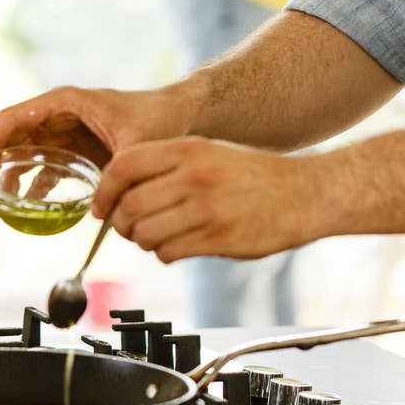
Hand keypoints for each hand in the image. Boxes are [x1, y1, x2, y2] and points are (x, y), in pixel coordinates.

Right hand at [0, 85, 195, 196]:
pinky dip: (33, 183)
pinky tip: (26, 205)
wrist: (181, 116)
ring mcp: (66, 131)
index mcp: (66, 102)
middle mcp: (60, 114)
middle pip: (13, 136)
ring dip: (8, 175)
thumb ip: (118, 174)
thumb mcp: (137, 144)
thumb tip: (101, 210)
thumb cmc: (159, 119)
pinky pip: (45, 165)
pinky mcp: (76, 149)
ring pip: (25, 151)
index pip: (14, 118)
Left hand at [92, 137, 321, 262]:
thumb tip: (121, 194)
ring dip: (142, 242)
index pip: (122, 167)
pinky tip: (177, 247)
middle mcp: (194, 176)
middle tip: (128, 229)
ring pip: (145, 234)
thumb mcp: (208, 153)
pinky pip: (168, 253)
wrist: (304, 193)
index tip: (100, 207)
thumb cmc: (253, 176)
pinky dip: (164, 254)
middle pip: (128, 206)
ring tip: (156, 238)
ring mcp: (206, 209)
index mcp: (187, 149)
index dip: (103, 191)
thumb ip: (166, 167)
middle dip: (120, 224)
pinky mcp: (218, 238)